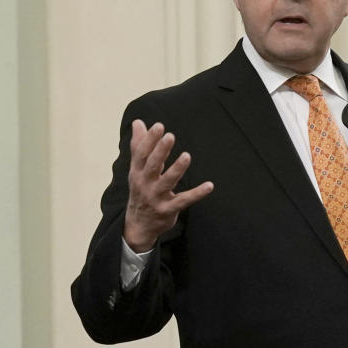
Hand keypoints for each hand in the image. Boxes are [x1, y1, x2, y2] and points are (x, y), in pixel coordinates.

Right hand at [123, 119, 213, 250]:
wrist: (138, 225)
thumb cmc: (141, 189)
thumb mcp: (137, 169)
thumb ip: (139, 145)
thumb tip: (138, 122)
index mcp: (137, 172)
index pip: (141, 154)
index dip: (149, 140)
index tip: (159, 126)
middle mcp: (145, 184)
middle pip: (152, 166)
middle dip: (160, 151)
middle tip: (170, 136)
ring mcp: (156, 198)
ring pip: (167, 182)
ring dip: (177, 169)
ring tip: (186, 156)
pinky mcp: (168, 209)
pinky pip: (184, 200)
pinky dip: (197, 193)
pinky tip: (209, 185)